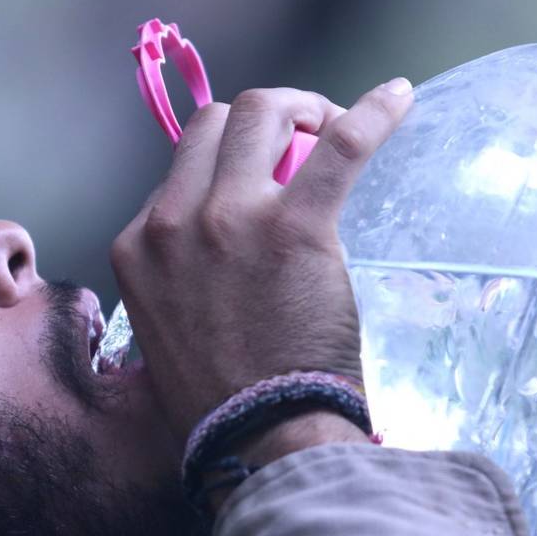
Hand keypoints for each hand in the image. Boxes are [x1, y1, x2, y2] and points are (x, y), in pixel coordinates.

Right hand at [111, 80, 413, 440]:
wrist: (256, 437)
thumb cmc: (215, 397)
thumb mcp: (164, 324)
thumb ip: (178, 273)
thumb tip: (216, 249)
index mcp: (138, 244)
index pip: (179, 169)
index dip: (223, 166)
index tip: (259, 183)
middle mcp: (173, 220)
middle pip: (214, 123)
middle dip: (261, 120)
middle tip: (301, 138)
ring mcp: (230, 217)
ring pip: (262, 112)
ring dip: (302, 109)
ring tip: (334, 125)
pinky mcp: (294, 225)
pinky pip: (340, 145)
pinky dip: (372, 114)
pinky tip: (398, 98)